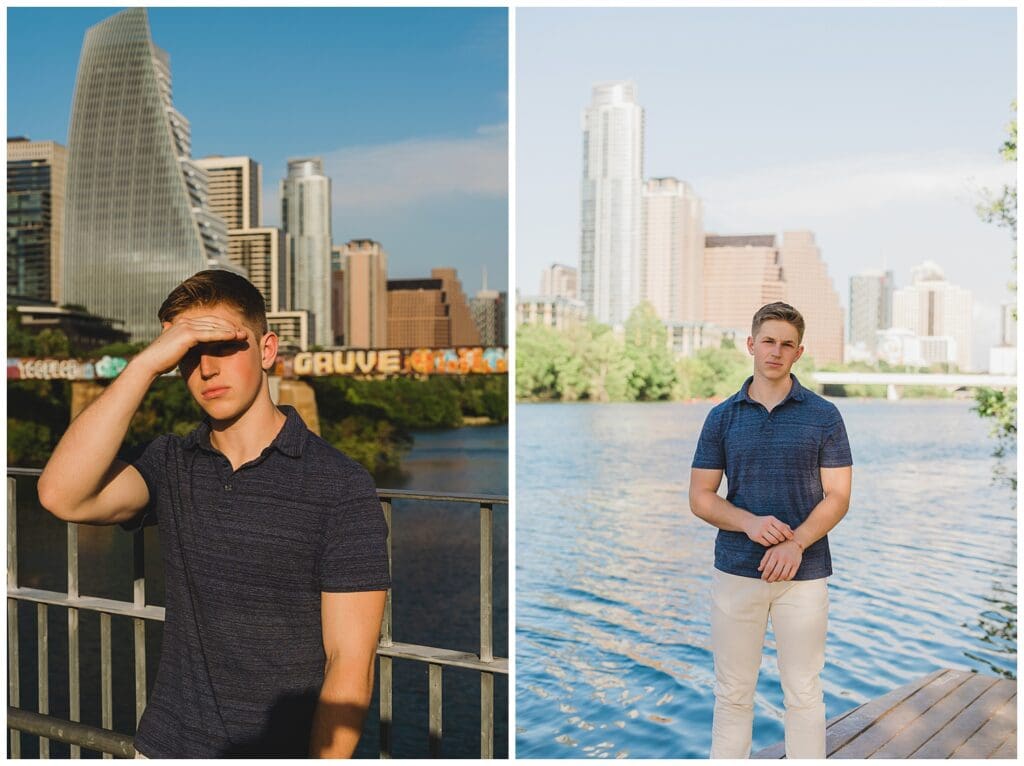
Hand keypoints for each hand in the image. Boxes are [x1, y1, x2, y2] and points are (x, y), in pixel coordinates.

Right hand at [133, 316, 247, 376]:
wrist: (150, 364)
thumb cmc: (163, 360)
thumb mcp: (178, 350)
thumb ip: (186, 345)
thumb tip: (194, 349)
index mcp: (184, 323)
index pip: (209, 321)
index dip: (223, 326)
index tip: (236, 332)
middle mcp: (185, 322)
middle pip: (214, 322)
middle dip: (230, 326)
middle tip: (244, 332)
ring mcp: (186, 326)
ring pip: (214, 326)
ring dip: (230, 330)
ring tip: (243, 334)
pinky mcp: (188, 334)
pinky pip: (210, 334)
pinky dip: (223, 334)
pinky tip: (234, 337)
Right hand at [743, 515, 793, 546]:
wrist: (749, 522)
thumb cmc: (765, 522)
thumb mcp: (773, 521)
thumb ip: (783, 525)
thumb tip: (792, 533)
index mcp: (771, 519)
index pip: (782, 528)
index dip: (788, 534)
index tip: (791, 538)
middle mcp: (765, 524)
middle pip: (779, 535)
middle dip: (782, 539)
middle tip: (781, 539)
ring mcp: (760, 530)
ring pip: (773, 540)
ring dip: (776, 542)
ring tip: (775, 540)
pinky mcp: (756, 537)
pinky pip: (767, 544)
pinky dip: (769, 543)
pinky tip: (768, 541)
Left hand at [758, 540, 802, 581]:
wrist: (793, 543)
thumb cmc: (780, 548)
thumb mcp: (770, 551)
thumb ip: (764, 560)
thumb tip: (759, 569)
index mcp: (775, 555)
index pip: (768, 568)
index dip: (765, 575)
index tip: (763, 578)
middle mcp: (783, 558)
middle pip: (775, 573)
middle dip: (770, 579)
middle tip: (768, 581)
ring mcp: (790, 562)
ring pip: (783, 575)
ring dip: (778, 580)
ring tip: (774, 580)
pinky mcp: (796, 564)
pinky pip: (791, 575)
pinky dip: (786, 579)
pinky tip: (782, 578)